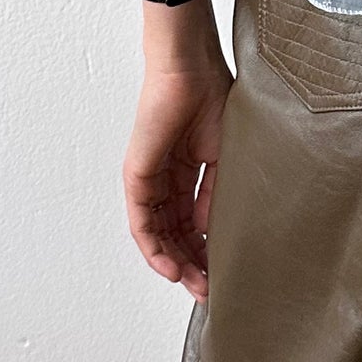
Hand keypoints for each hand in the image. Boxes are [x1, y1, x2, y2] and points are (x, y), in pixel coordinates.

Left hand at [122, 48, 231, 299]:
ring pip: (157, 235)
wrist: (191, 70)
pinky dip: (154, 249)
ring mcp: (149, 179)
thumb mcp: (224, 158)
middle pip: (174, 235)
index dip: (207, 251)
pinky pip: (141, 222)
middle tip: (209, 291)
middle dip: (192, 265)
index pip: (193, 223)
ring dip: (174, 264)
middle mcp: (166, 180)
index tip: (224, 275)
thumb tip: (208, 232)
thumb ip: (215, 195)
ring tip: (194, 286)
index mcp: (189, 173)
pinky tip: (171, 268)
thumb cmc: (214, 99)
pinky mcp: (136, 176)